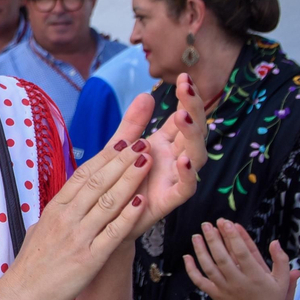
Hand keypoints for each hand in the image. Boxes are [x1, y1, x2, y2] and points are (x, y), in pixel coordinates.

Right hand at [5, 124, 153, 299]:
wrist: (20, 294)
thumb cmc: (31, 264)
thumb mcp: (39, 229)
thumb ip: (58, 213)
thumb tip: (69, 200)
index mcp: (55, 209)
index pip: (83, 175)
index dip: (106, 157)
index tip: (124, 141)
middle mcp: (66, 218)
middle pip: (97, 182)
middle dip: (122, 161)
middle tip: (142, 144)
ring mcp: (78, 237)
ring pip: (107, 202)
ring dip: (129, 180)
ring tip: (147, 162)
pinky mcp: (89, 258)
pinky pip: (112, 232)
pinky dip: (128, 216)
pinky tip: (142, 201)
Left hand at [130, 73, 208, 234]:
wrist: (104, 221)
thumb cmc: (115, 184)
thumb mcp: (120, 149)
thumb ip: (133, 124)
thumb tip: (146, 94)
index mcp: (163, 144)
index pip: (181, 116)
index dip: (186, 98)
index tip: (183, 77)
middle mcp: (174, 159)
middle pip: (192, 130)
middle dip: (193, 108)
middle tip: (187, 88)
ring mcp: (175, 178)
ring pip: (195, 154)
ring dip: (192, 135)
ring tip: (183, 116)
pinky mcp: (170, 200)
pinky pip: (186, 187)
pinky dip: (188, 173)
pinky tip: (185, 158)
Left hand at [183, 219, 293, 299]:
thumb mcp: (282, 281)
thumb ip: (281, 260)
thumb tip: (275, 242)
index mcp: (255, 276)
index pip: (242, 253)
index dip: (233, 237)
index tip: (226, 223)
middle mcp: (238, 281)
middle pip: (222, 257)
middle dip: (213, 239)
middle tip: (207, 224)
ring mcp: (225, 289)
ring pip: (209, 267)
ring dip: (201, 250)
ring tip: (196, 235)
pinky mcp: (216, 295)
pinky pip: (200, 282)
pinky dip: (191, 270)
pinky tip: (187, 257)